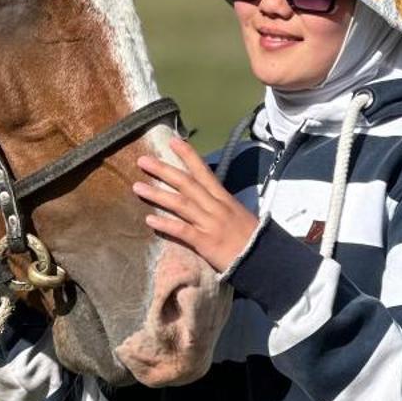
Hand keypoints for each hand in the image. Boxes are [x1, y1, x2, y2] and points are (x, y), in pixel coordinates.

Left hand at [133, 138, 259, 274]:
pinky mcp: (205, 242)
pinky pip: (182, 230)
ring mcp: (209, 223)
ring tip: (137, 187)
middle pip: (186, 183)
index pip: (203, 171)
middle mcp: (215, 206)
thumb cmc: (251, 237)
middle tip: (142, 160)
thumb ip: (221, 204)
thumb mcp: (238, 213)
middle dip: (163, 170)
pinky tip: (149, 219)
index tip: (173, 141)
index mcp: (223, 198)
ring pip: (180, 204)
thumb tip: (206, 196)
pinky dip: (165, 224)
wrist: (265, 259)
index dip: (188, 155)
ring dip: (157, 194)